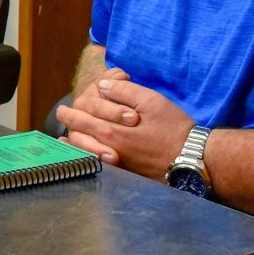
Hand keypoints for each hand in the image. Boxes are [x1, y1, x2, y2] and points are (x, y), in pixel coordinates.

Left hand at [56, 76, 195, 180]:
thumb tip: (102, 85)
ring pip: (84, 148)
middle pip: (80, 130)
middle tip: (62, 113)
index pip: (85, 111)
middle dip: (69, 119)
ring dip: (73, 139)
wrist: (191, 158)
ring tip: (64, 136)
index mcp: (113, 127)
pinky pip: (97, 162)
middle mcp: (109, 145)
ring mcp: (116, 159)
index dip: (79, 104)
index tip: (70, 103)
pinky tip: (81, 153)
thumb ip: (124, 91)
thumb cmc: (173, 128)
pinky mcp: (124, 170)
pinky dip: (85, 156)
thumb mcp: (151, 101)